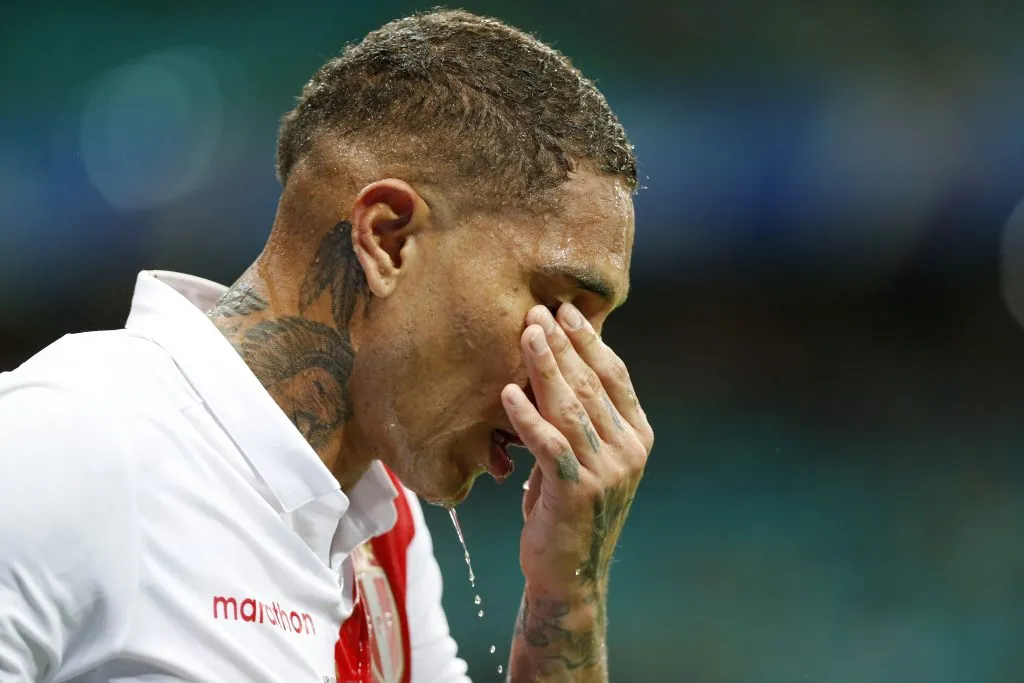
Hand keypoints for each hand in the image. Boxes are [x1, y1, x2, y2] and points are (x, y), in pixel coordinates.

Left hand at [501, 303, 653, 599]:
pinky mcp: (576, 492)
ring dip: (546, 368)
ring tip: (526, 334)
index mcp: (637, 435)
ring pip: (571, 408)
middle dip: (562, 344)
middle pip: (591, 384)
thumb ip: (582, 416)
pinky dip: (527, 417)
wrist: (569, 573)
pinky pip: (549, 446)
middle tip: (537, 310)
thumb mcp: (585, 456)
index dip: (589, 341)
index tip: (565, 310)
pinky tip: (508, 393)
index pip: (614, 376)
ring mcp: (606, 472)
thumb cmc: (569, 507)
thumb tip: (558, 361)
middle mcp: (629, 451)